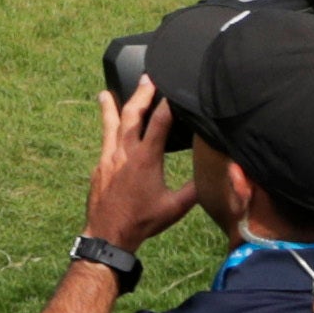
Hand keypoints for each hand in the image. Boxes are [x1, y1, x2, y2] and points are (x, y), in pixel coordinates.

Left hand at [86, 81, 187, 250]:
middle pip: (132, 115)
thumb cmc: (143, 221)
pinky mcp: (99, 167)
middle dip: (141, 94)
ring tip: (105, 92)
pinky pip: (104, 141)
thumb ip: (195, 189)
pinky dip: (108, 130)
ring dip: (111, 107)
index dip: (168, 104)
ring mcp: (108, 158)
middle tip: (147, 78)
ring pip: (110, 125)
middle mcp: (124, 153)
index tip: (173, 89)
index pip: (160, 123)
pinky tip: (108, 129)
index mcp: (146, 159)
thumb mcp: (175, 207)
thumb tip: (214, 173)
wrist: (108, 234)